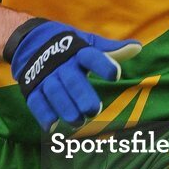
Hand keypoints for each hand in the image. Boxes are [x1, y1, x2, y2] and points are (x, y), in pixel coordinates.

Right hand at [4, 18, 140, 130]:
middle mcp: (61, 64)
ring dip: (65, 109)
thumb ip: (111, 50)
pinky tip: (52, 127)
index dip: (104, 64)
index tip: (116, 75)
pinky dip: (43, 115)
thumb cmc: (69, 47)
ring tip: (77, 122)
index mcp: (78, 51)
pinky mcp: (32, 87)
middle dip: (83, 96)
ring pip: (55, 93)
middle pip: (72, 80)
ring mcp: (45, 75)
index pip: (92, 56)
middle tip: (94, 110)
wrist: (31, 41)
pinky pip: (36, 101)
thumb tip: (137, 47)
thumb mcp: (88, 43)